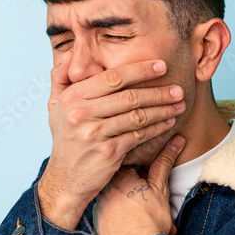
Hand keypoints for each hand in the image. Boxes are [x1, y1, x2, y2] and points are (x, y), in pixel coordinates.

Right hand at [39, 57, 186, 212]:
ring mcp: (95, 134)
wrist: (64, 179)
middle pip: (129, 96)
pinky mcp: (108, 152)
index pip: (113, 77)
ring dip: (162, 110)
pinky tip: (168, 123)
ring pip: (137, 116)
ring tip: (179, 104)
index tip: (161, 66)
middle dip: (158, 91)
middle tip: (178, 89)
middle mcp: (81, 114)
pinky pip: (139, 136)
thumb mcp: (54, 108)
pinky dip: (157, 128)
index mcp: (72, 97)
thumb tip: (69, 55)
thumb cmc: (66, 139)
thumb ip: (60, 79)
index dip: (140, 70)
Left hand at [92, 133, 185, 234]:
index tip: (146, 178)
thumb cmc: (149, 221)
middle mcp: (104, 188)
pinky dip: (115, 217)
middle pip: (116, 178)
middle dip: (130, 185)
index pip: (126, 161)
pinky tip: (127, 224)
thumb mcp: (160, 189)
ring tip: (137, 213)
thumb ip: (165, 162)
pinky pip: (105, 214)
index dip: (139, 168)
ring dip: (122, 202)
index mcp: (119, 176)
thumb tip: (177, 140)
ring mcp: (97, 206)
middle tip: (142, 197)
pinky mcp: (95, 224)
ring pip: (110, 197)